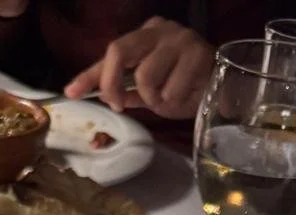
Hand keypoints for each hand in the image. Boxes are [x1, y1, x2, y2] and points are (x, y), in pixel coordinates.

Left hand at [63, 17, 214, 119]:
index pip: (110, 53)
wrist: (225, 90)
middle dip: (111, 83)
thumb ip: (128, 92)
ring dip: (152, 99)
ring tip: (167, 100)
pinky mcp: (198, 53)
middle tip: (116, 104)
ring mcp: (180, 38)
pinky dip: (173, 102)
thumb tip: (106, 95)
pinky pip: (170, 89)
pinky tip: (186, 97)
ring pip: (145, 75)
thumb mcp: (151, 93)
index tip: (70, 93)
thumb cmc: (187, 89)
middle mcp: (160, 30)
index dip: (88, 75)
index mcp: (146, 36)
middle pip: (120, 50)